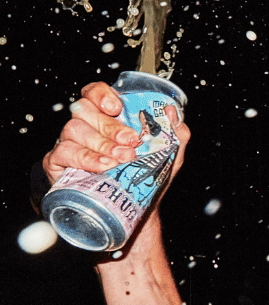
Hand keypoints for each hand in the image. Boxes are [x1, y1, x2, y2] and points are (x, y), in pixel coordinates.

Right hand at [43, 82, 189, 189]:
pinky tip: (102, 166)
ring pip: (73, 129)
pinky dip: (85, 158)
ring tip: (120, 159)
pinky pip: (64, 153)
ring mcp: (69, 143)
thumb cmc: (146, 178)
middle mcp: (85, 126)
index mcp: (107, 118)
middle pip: (86, 110)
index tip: (116, 106)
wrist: (136, 211)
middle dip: (110, 126)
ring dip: (100, 143)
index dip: (101, 94)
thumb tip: (171, 111)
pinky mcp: (58, 163)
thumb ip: (175, 132)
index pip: (94, 93)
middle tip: (131, 141)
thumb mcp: (167, 155)